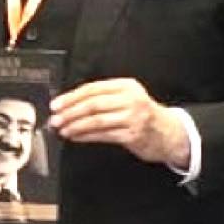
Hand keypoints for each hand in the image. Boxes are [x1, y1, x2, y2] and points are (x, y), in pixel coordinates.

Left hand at [51, 77, 189, 168]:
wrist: (167, 132)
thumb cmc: (142, 114)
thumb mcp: (127, 98)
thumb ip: (104, 98)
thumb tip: (71, 104)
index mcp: (126, 85)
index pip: (93, 88)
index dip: (72, 96)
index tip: (57, 104)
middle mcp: (130, 99)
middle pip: (93, 104)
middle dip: (70, 112)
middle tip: (56, 119)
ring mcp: (132, 117)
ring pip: (97, 120)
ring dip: (76, 126)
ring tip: (63, 129)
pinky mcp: (132, 135)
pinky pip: (103, 135)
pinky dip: (86, 136)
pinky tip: (76, 137)